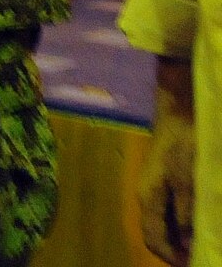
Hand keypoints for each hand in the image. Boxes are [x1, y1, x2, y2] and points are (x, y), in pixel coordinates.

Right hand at [141, 57, 196, 264]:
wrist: (181, 107)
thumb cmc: (186, 141)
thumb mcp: (189, 177)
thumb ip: (188, 210)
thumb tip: (189, 242)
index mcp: (149, 197)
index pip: (154, 239)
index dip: (173, 258)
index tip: (197, 264)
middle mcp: (149, 196)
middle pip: (160, 233)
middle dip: (181, 249)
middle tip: (206, 254)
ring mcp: (158, 187)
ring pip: (169, 223)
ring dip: (187, 236)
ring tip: (208, 240)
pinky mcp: (168, 179)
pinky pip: (175, 210)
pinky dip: (189, 221)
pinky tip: (205, 220)